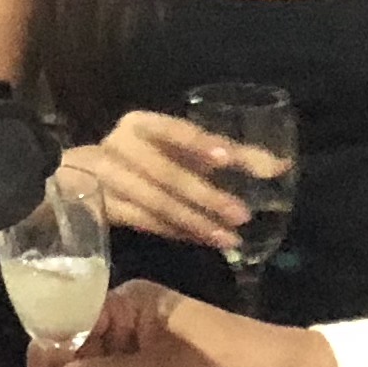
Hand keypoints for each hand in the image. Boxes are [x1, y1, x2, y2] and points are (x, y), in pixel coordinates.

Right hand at [60, 110, 265, 247]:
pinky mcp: (103, 207)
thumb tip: (281, 166)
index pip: (170, 130)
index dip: (198, 144)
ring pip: (153, 202)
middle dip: (204, 194)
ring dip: (194, 220)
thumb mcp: (185, 149)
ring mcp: (104, 178)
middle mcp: (117, 146)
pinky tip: (205, 241)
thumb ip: (232, 156)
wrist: (86, 175)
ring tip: (229, 238)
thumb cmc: (150, 156)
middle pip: (162, 172)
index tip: (227, 159)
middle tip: (242, 214)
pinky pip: (144, 222)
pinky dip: (178, 232)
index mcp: (139, 125)